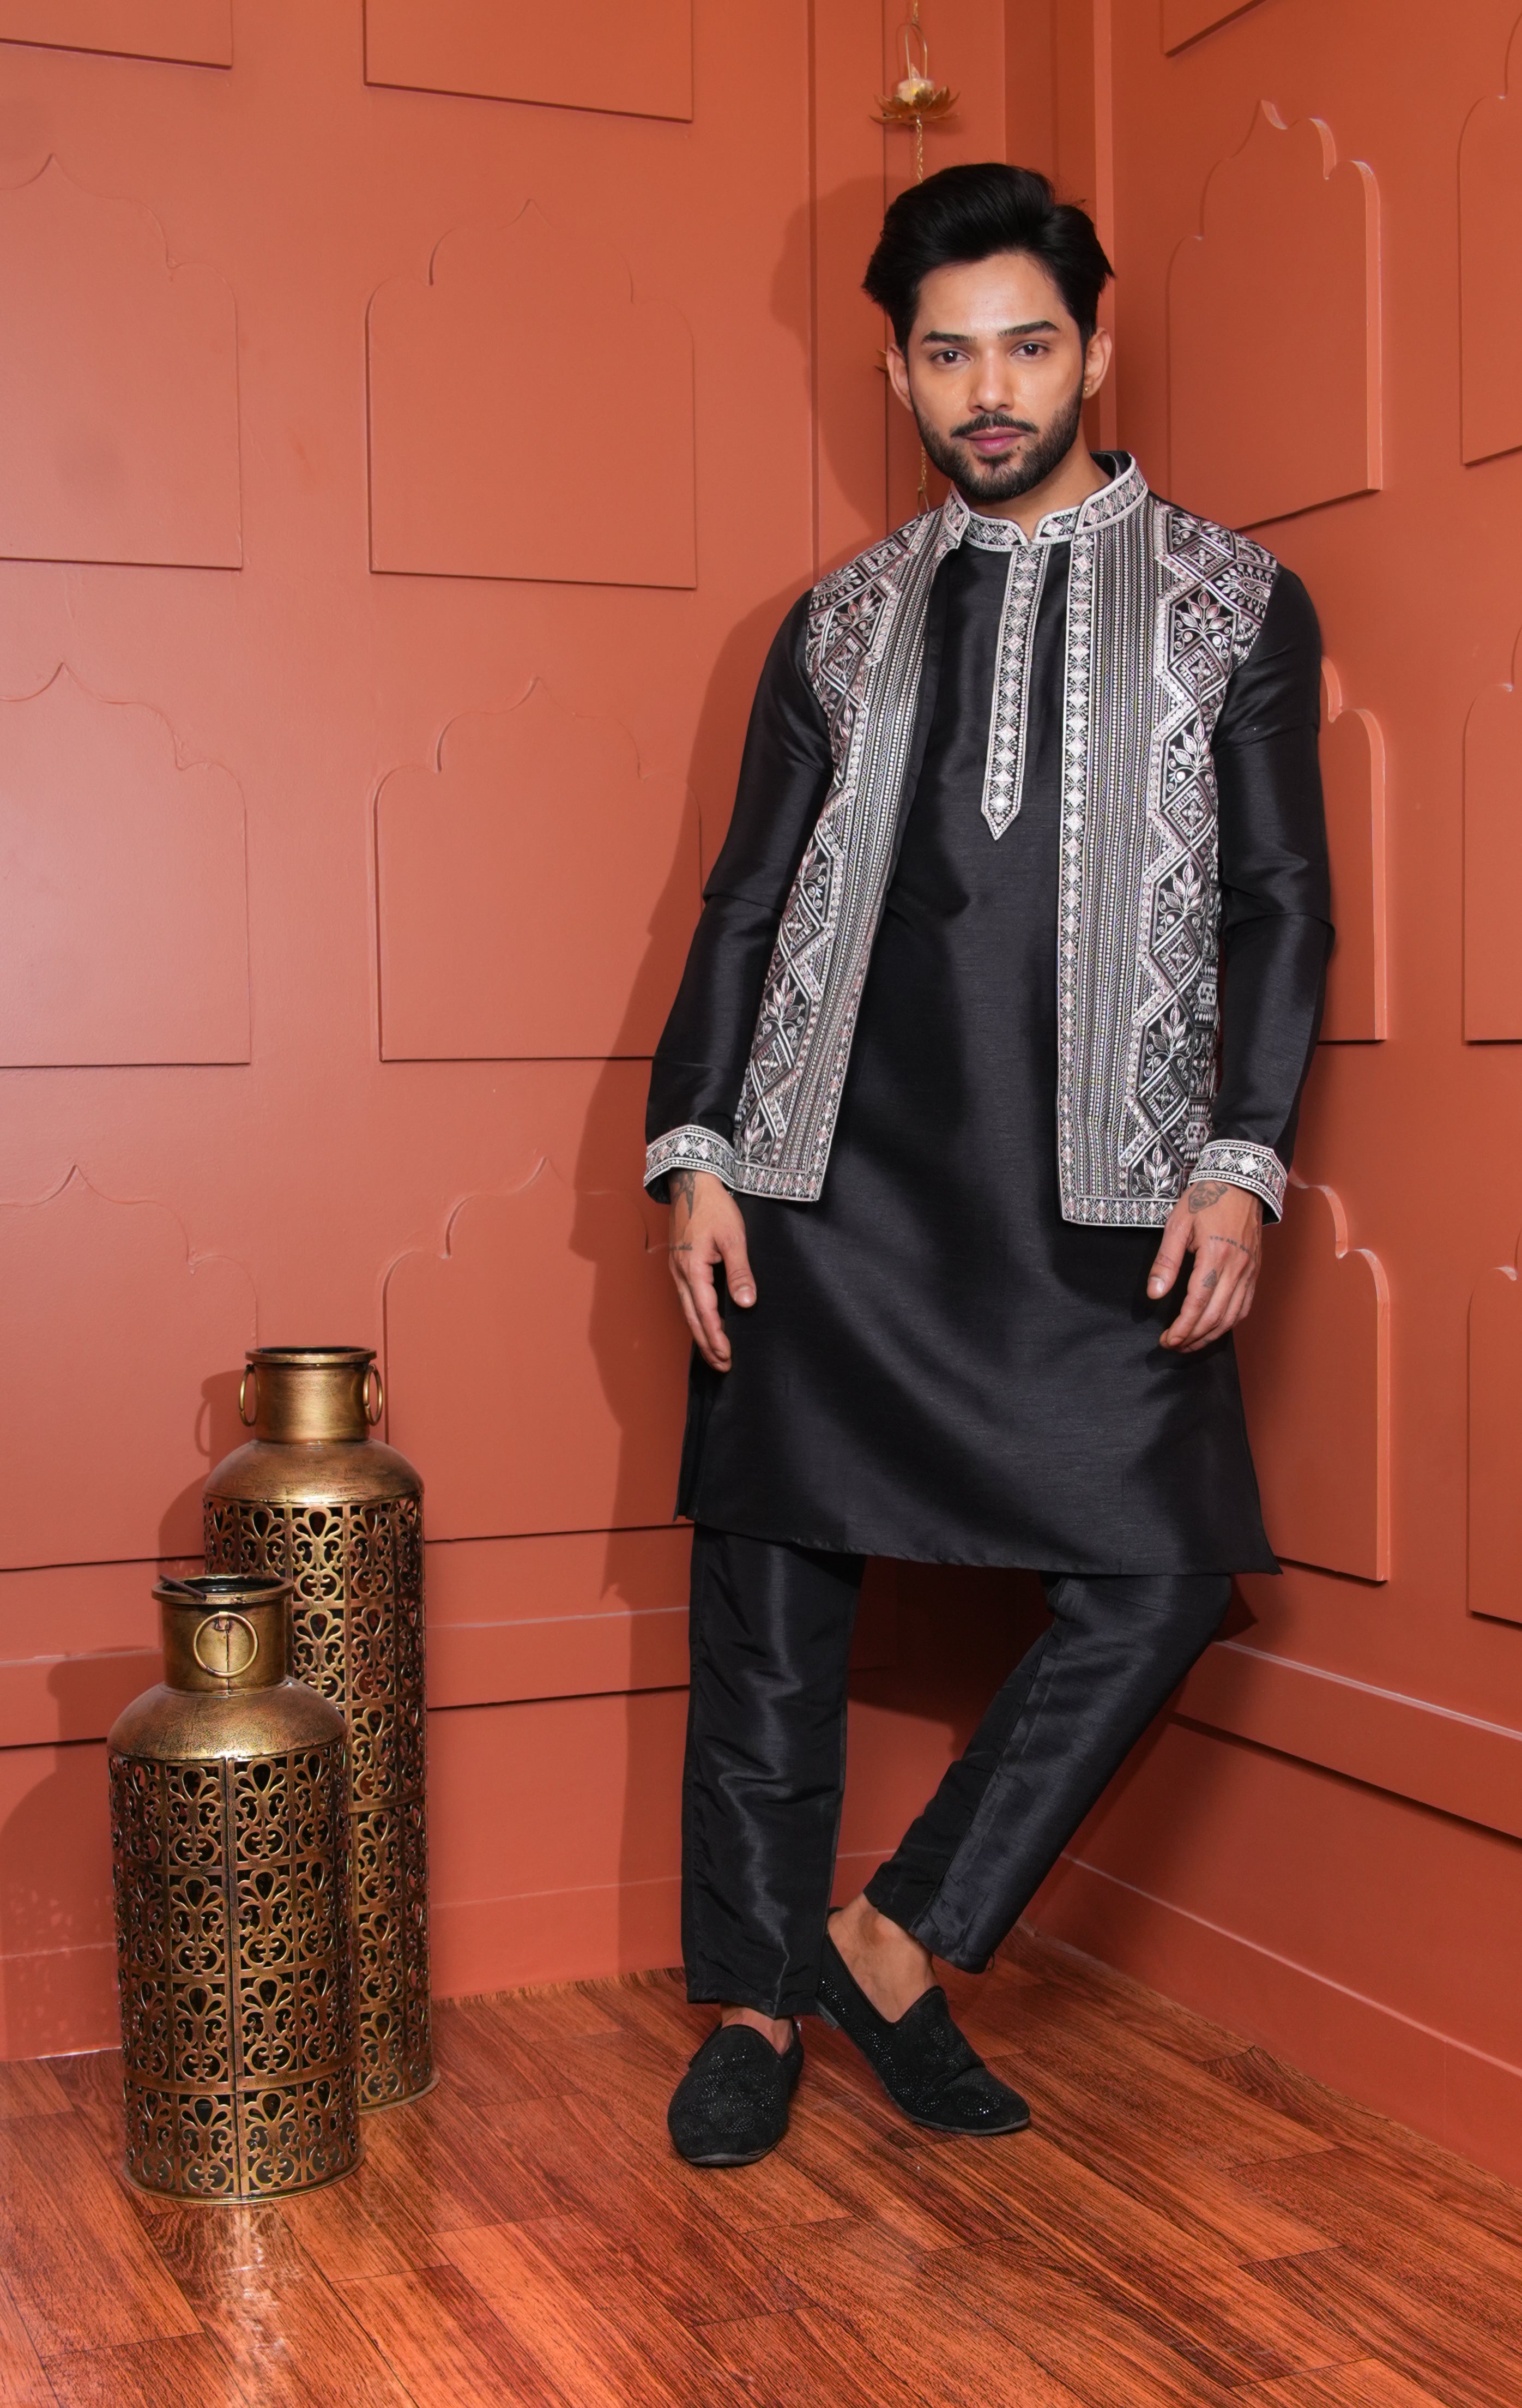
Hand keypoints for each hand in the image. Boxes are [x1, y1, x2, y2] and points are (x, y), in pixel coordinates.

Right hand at [668, 1170, 754, 1371]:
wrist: (691, 1181)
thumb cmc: (714, 1206)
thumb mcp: (733, 1238)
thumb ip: (740, 1271)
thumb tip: (746, 1304)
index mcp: (693, 1269)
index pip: (705, 1313)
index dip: (716, 1337)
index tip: (728, 1357)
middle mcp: (680, 1273)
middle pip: (692, 1318)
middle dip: (707, 1344)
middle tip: (723, 1366)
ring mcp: (677, 1270)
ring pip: (687, 1310)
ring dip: (701, 1333)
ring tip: (715, 1352)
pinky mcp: (680, 1265)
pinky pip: (687, 1298)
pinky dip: (696, 1316)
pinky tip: (706, 1322)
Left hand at [1148, 1178, 1262, 1353]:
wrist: (1240, 1182)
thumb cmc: (1206, 1199)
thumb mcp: (1177, 1224)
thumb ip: (1166, 1261)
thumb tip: (1154, 1294)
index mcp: (1215, 1256)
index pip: (1197, 1304)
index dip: (1182, 1328)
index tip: (1167, 1340)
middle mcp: (1237, 1268)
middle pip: (1215, 1317)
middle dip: (1192, 1337)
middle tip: (1173, 1345)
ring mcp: (1249, 1272)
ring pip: (1232, 1316)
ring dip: (1210, 1336)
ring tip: (1190, 1344)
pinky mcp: (1255, 1272)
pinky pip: (1245, 1306)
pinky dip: (1229, 1324)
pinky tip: (1214, 1329)